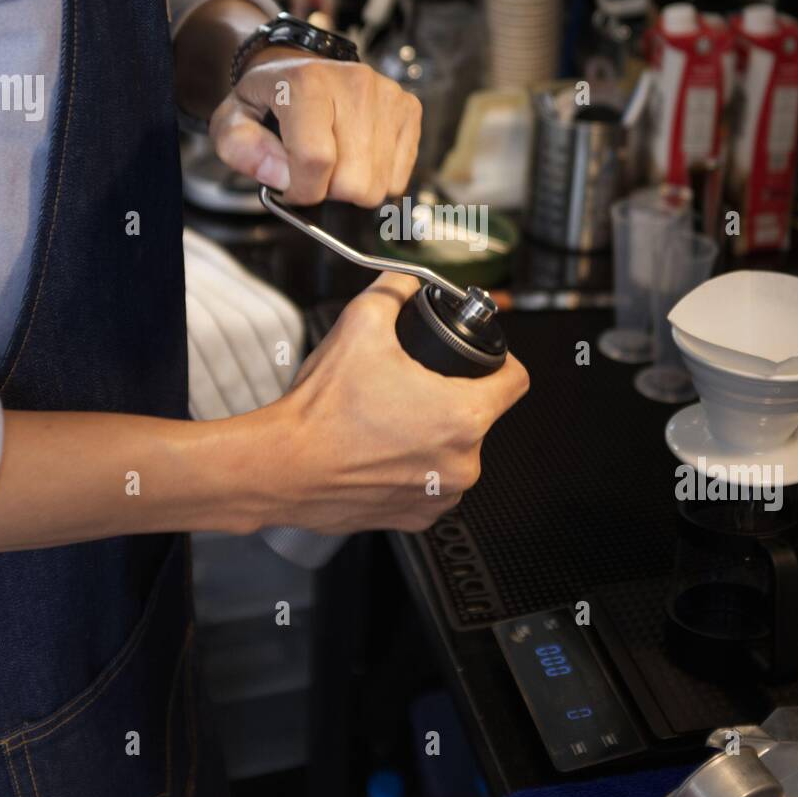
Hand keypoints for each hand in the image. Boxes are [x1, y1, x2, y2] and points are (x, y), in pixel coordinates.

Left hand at [209, 55, 421, 205]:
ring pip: (378, 186)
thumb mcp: (232, 122)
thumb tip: (280, 176)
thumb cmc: (268, 101)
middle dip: (328, 190)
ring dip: (351, 186)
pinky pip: (398, 178)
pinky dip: (375, 178)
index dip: (300, 190)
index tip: (290, 185)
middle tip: (312, 169)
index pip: (315, 160)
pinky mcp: (409, 109)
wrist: (297, 69)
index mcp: (307, 82)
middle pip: (352, 181)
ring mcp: (387, 95)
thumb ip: (241, 149)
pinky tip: (357, 155)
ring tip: (334, 159)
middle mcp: (355, 82)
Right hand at [241, 273, 529, 535]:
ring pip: (455, 451)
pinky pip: (431, 483)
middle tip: (412, 387)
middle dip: (452, 397)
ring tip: (391, 420)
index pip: (516, 381)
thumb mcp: (361, 325)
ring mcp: (440, 495)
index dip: (500, 361)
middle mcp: (462, 463)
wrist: (282, 467)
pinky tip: (382, 451)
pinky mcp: (417, 516)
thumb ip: (395, 289)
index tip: (484, 361)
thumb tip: (407, 280)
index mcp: (464, 416)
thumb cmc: (322, 411)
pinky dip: (414, 467)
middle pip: (479, 415)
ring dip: (433, 434)